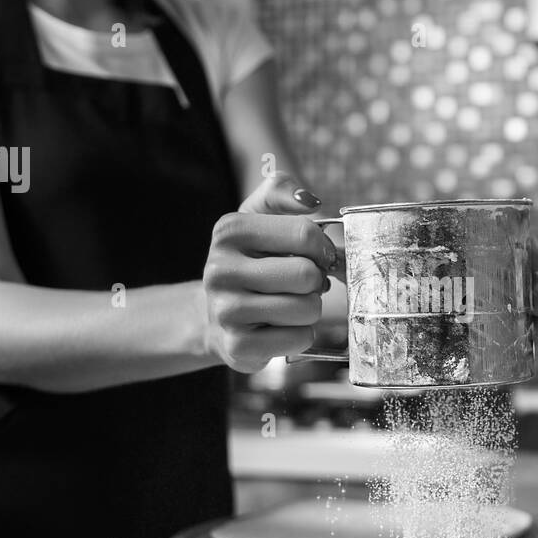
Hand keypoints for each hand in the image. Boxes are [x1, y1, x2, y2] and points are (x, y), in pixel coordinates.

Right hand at [202, 173, 335, 372]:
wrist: (215, 316)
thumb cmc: (250, 261)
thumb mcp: (258, 216)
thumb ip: (282, 191)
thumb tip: (310, 201)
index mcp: (229, 230)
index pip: (304, 234)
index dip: (322, 248)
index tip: (317, 256)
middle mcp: (221, 270)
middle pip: (307, 275)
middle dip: (316, 282)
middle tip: (303, 285)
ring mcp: (226, 311)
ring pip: (307, 309)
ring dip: (310, 309)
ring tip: (290, 305)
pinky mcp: (238, 347)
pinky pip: (299, 339)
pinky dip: (301, 334)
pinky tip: (281, 327)